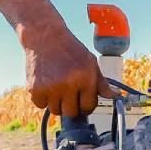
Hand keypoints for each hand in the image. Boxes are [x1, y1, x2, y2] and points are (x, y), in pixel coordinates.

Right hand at [0, 0, 114, 115]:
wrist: (45, 36)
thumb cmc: (70, 49)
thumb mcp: (90, 62)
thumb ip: (101, 82)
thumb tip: (115, 96)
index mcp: (85, 77)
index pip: (88, 107)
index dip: (85, 106)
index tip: (82, 101)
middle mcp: (69, 84)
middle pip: (71, 113)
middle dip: (71, 106)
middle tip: (69, 94)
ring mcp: (51, 87)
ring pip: (55, 111)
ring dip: (57, 102)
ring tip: (57, 86)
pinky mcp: (35, 88)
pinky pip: (41, 105)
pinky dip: (42, 98)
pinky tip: (46, 84)